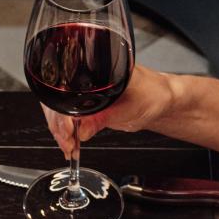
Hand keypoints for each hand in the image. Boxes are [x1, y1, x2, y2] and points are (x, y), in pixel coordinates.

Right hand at [44, 64, 175, 153]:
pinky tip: (70, 144)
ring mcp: (85, 94)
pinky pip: (69, 119)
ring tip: (69, 148)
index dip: (62, 111)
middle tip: (67, 143)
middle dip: (59, 126)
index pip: (67, 89)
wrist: (160, 100)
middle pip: (58, 101)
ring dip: (60, 132)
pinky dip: (67, 133)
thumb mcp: (129, 109)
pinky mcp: (87, 107)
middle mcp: (87, 80)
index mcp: (96, 70)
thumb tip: (82, 131)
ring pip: (60, 112)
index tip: (68, 129)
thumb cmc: (152, 95)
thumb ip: (103, 119)